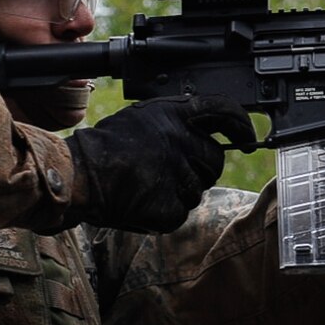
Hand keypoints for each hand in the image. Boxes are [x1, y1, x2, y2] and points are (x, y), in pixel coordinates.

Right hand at [61, 95, 256, 232]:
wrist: (78, 175)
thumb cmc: (105, 147)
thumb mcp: (141, 118)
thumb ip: (174, 121)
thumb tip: (205, 132)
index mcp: (172, 115)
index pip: (222, 111)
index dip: (240, 125)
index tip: (247, 138)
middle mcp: (179, 141)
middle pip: (214, 160)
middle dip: (203, 169)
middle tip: (174, 172)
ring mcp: (175, 174)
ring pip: (198, 189)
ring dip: (180, 191)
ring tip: (148, 185)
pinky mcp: (168, 206)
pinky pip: (180, 212)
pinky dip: (164, 212)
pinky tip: (143, 202)